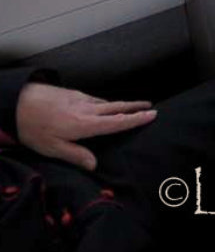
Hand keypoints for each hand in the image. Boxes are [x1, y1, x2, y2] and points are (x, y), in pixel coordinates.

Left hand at [16, 83, 156, 170]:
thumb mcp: (51, 148)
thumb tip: (94, 165)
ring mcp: (80, 98)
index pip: (117, 122)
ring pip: (105, 102)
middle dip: (135, 106)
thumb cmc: (33, 127)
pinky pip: (94, 98)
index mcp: (85, 124)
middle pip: (117, 107)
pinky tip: (100, 105)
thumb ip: (75, 155)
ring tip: (129, 107)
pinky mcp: (72, 93)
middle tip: (150, 105)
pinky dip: (103, 102)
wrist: (17, 101)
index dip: (136, 119)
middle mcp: (87, 109)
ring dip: (120, 104)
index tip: (152, 114)